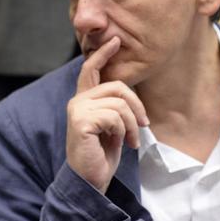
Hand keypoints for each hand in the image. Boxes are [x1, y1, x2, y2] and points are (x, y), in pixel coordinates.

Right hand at [66, 37, 148, 193]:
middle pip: (117, 86)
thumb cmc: (101, 155)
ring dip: (132, 124)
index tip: (114, 39)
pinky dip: (124, 131)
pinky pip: (114, 116)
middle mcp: (77, 101)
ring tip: (131, 140)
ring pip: (119, 103)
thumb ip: (115, 107)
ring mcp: (77, 110)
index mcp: (84, 100)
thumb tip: (129, 94)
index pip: (91, 70)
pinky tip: (120, 143)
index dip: (103, 54)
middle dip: (136, 106)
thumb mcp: (113, 127)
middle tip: (142, 126)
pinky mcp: (81, 121)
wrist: (90, 180)